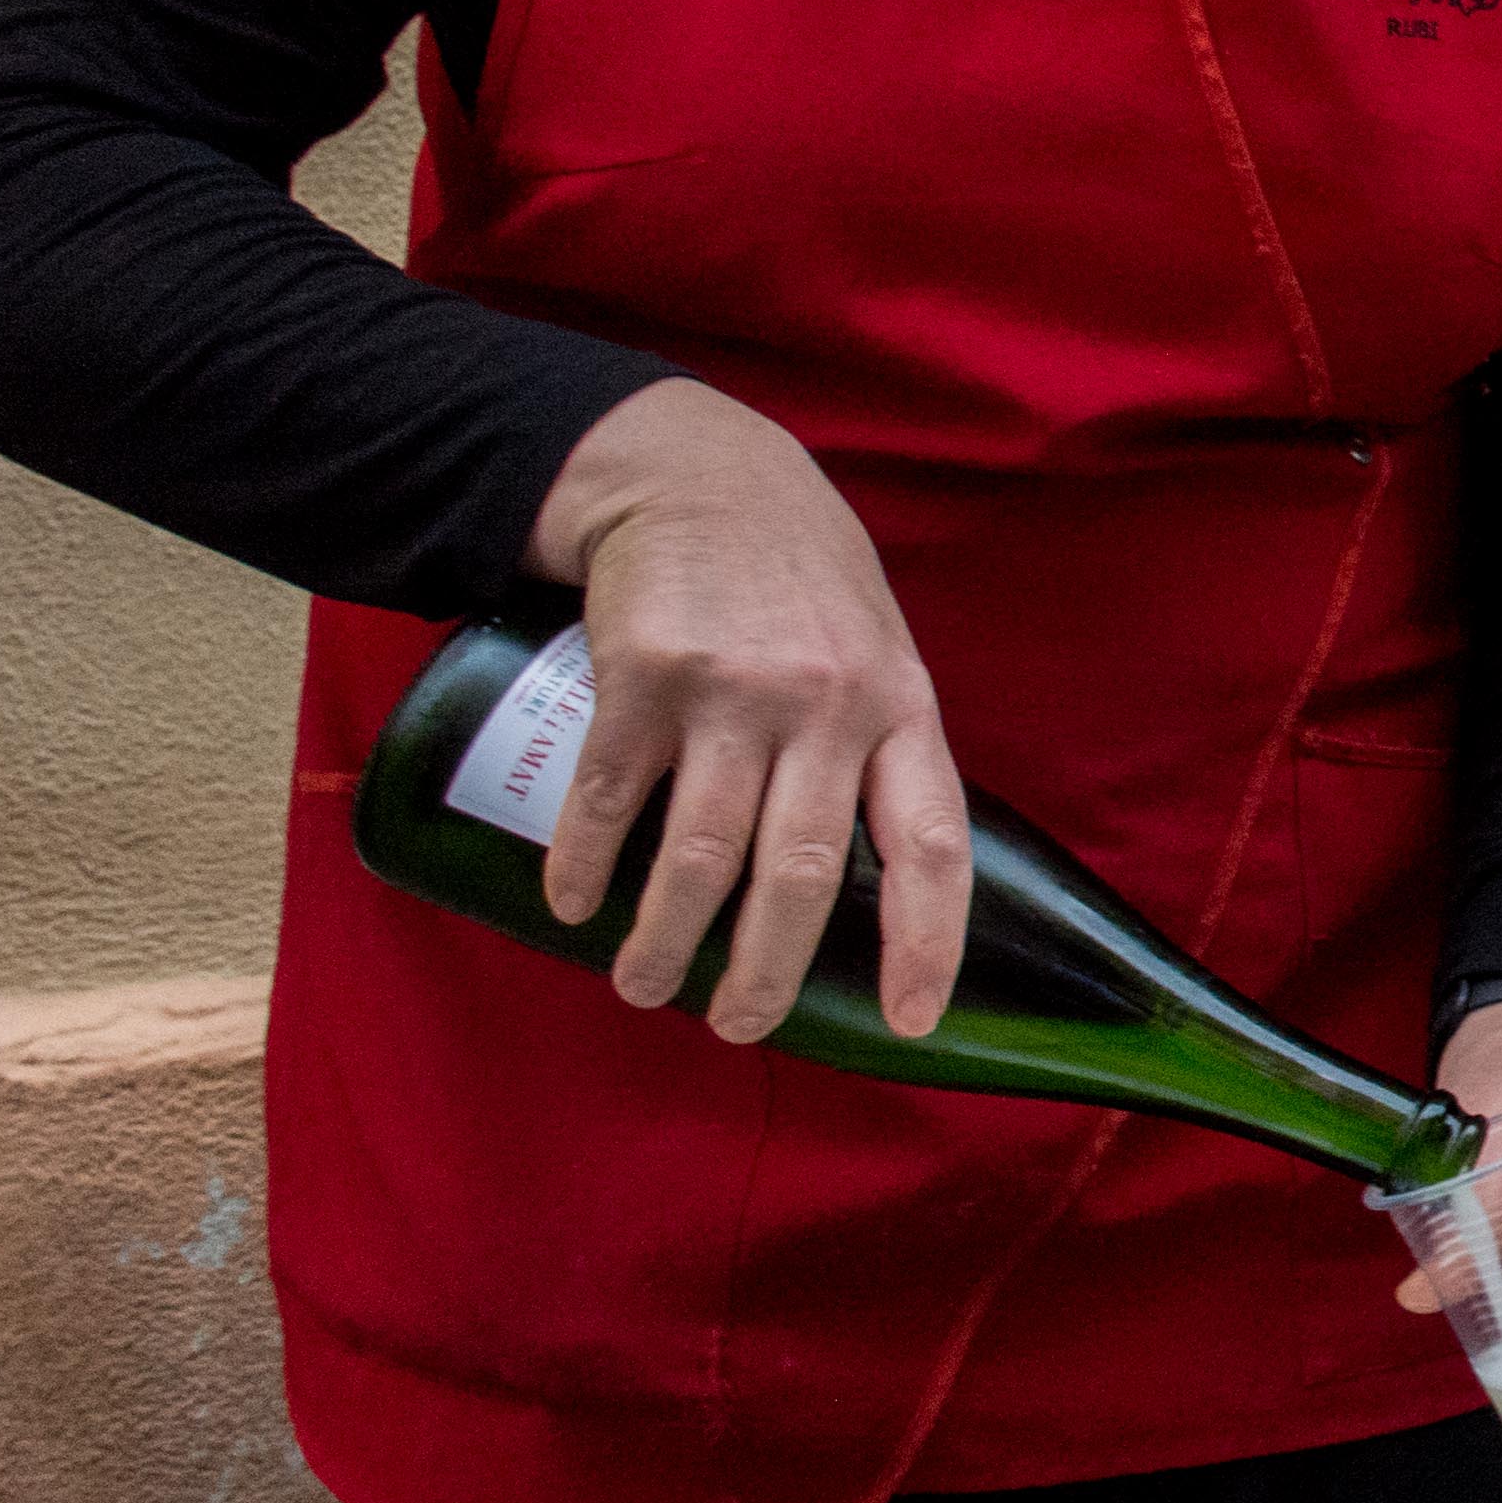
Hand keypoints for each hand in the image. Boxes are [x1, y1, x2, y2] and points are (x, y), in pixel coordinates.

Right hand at [523, 378, 972, 1043]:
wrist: (702, 475)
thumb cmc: (803, 585)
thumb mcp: (879, 653)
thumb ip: (882, 752)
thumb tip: (878, 884)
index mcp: (901, 710)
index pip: (931, 846)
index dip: (925, 942)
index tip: (908, 1020)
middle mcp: (826, 706)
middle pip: (799, 875)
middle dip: (765, 974)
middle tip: (737, 1027)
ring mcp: (733, 691)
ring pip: (699, 857)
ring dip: (665, 942)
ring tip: (644, 986)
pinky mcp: (643, 676)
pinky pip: (609, 798)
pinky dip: (583, 866)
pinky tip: (570, 905)